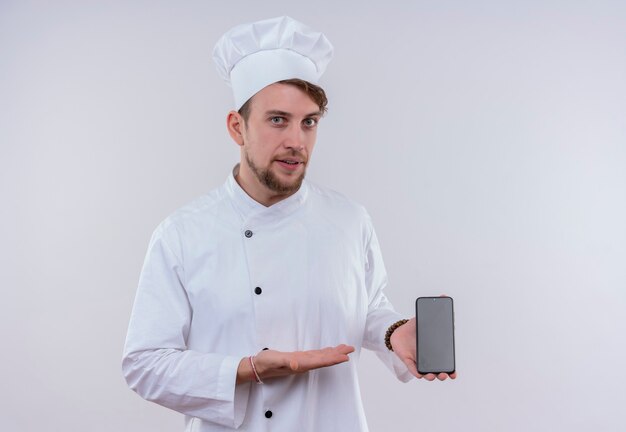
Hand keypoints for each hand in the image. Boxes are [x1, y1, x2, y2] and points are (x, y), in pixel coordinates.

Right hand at [237, 344, 354, 383]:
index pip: (321, 361)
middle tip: (350, 348)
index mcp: (301, 364)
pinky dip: (324, 352)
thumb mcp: (274, 360)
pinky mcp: (298, 358)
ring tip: (344, 348)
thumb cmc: (265, 363)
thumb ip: (285, 362)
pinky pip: (315, 355)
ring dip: (333, 352)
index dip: (334, 359)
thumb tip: (296, 364)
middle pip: (325, 359)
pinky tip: (329, 350)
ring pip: (321, 357)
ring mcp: (302, 361)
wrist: (257, 367)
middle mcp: (304, 364)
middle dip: (338, 354)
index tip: (345, 356)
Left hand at [390, 317, 456, 381]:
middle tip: (443, 375)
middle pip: (436, 372)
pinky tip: (419, 374)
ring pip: (425, 373)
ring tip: (432, 376)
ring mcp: (417, 361)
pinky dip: (416, 372)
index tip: (454, 374)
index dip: (450, 371)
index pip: (444, 364)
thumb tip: (444, 317)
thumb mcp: (422, 323)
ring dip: (429, 376)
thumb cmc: (413, 328)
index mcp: (434, 352)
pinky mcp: (408, 361)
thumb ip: (431, 321)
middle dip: (441, 375)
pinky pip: (412, 368)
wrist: (398, 330)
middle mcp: (427, 360)